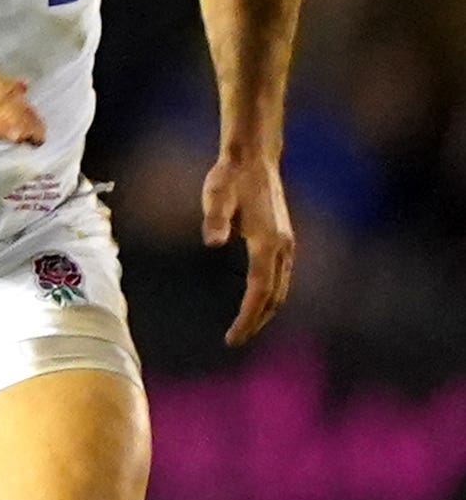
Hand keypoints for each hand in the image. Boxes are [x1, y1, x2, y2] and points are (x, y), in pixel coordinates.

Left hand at [204, 147, 295, 345]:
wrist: (254, 159)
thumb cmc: (230, 177)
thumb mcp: (216, 194)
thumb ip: (215, 218)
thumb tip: (212, 242)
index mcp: (267, 242)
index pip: (260, 291)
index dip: (248, 317)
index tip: (233, 337)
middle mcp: (283, 247)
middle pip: (274, 296)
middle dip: (257, 321)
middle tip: (236, 340)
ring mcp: (286, 244)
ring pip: (281, 288)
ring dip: (266, 311)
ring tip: (246, 328)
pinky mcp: (284, 240)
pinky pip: (281, 277)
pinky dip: (271, 296)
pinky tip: (258, 303)